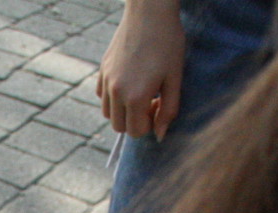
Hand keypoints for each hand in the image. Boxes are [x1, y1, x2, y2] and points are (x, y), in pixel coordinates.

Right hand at [95, 0, 184, 139]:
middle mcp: (116, 91)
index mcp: (135, 97)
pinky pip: (102, 95)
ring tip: (139, 92)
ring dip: (123, 111)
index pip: (136, 132)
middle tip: (151, 100)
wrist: (150, 11)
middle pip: (119, 127)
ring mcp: (106, 80)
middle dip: (135, 121)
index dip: (150, 124)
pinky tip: (129, 81)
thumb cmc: (168, 42)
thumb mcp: (175, 78)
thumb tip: (160, 135)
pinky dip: (113, 97)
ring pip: (108, 113)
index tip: (160, 104)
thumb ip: (169, 110)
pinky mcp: (102, 69)